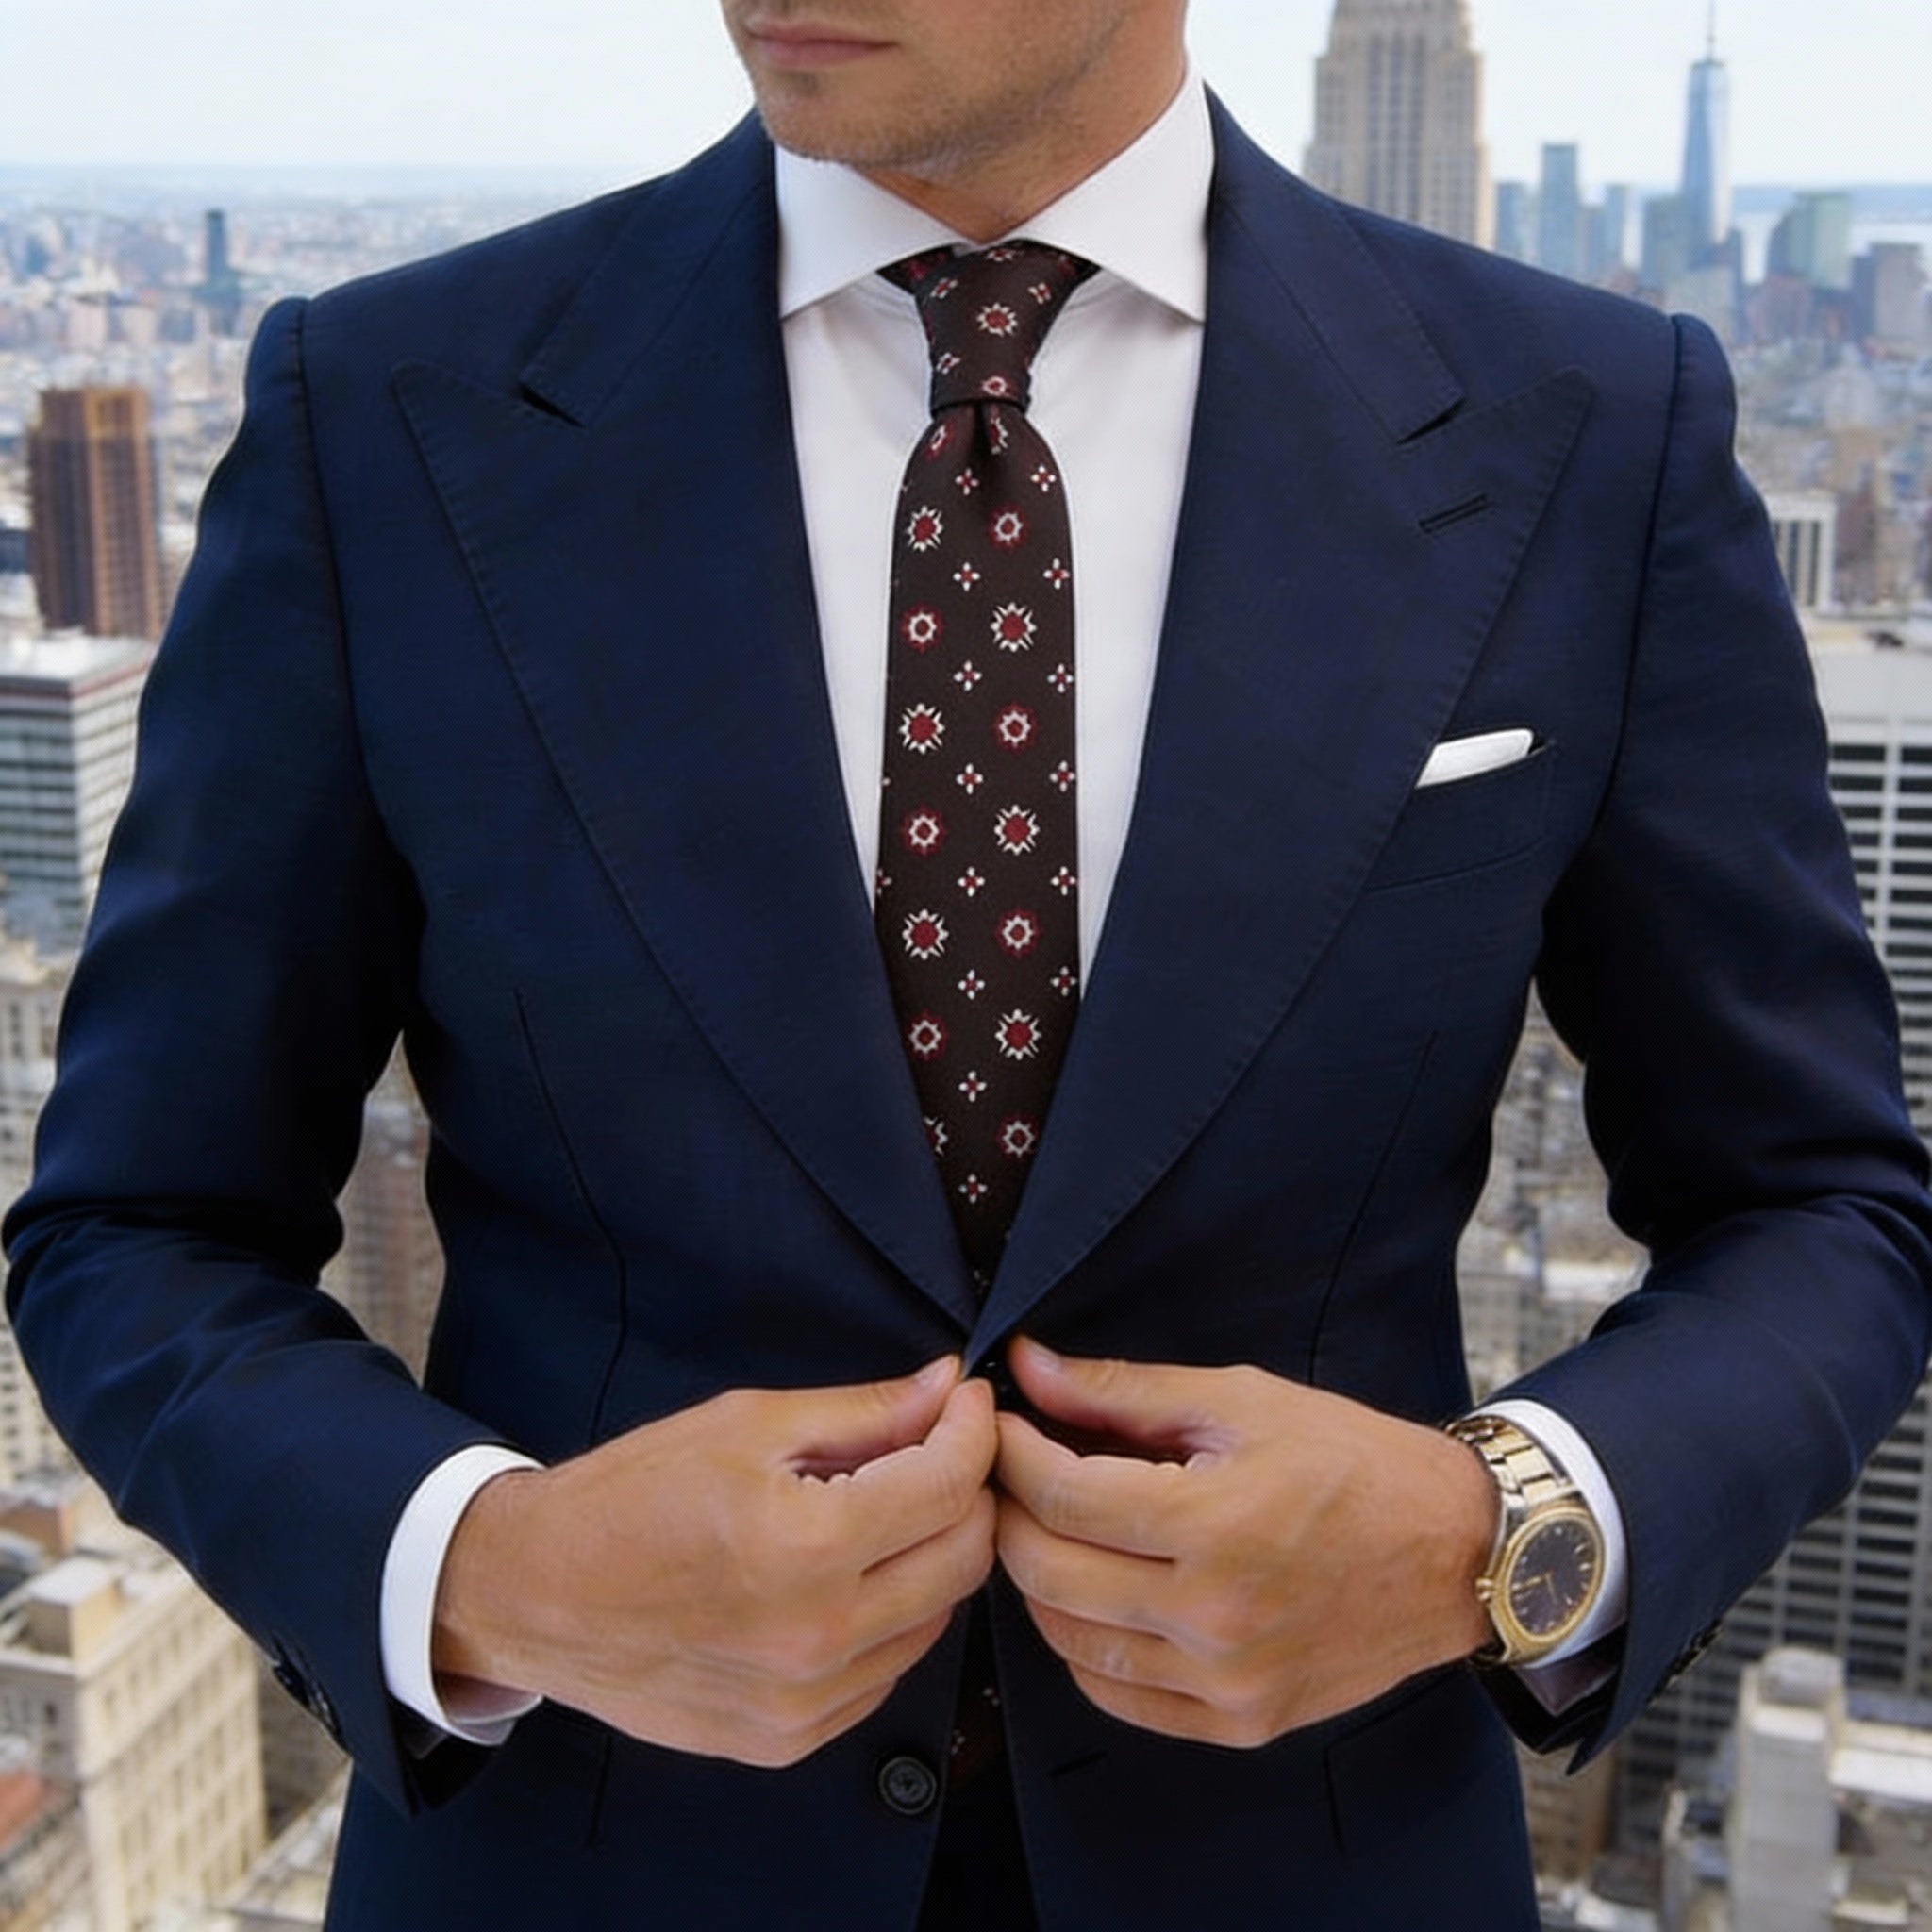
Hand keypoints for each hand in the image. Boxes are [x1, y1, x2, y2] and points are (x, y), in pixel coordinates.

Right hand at [432, 1355, 997, 1767]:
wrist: (535, 1595)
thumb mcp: (746, 1424)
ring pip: (937, 1618)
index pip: (949, 1485)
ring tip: (882, 1511)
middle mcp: (818, 1636)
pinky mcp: (789, 1740)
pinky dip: (889, 1618)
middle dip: (966, 1490)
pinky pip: (887, 1672)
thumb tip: (948, 1387)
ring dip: (931, 1556)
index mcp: (807, 1545)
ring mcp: (806, 1701)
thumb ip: (862, 1411)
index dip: (973, 1429)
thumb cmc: (631, 1496)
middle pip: (965, 1557)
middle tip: (935, 1450)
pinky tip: (845, 1577)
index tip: (966, 1402)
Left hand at [993, 1336, 1496, 1747]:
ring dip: (1039, 1580)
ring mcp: (1226, 1682)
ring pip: (1069, 1641)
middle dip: (1010, 1512)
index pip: (1061, 1496)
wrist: (1457, 1552)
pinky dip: (1083, 1646)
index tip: (1000, 1423)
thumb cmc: (1354, 1461)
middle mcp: (1214, 1617)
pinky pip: (1118, 1695)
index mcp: (1214, 1525)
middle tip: (1010, 1472)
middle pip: (1048, 1572)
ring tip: (1049, 1527)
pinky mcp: (1241, 1723)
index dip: (1012, 1453)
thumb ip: (1123, 1391)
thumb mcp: (1240, 1400)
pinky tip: (1093, 1595)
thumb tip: (1029, 1366)